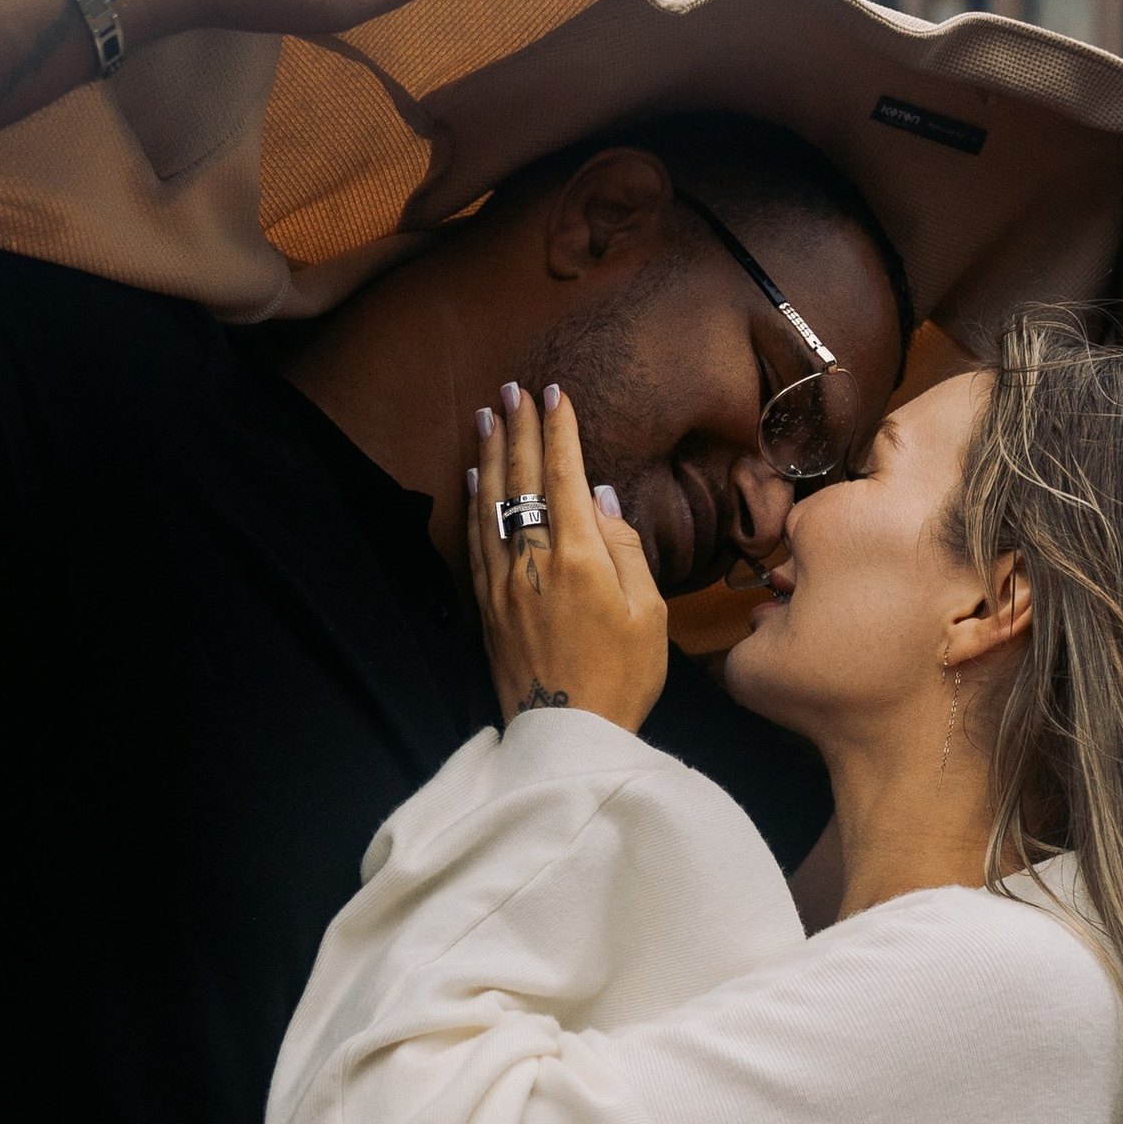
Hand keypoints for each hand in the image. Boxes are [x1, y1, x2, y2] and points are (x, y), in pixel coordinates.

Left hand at [470, 382, 669, 733]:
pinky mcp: (487, 605)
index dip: (560, 432)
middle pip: (521, 480)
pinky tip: (474, 476)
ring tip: (487, 415)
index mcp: (578, 558)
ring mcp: (503, 582)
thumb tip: (601, 499)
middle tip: (513, 389)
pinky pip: (475, 539)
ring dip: (489, 454)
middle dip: (519, 429)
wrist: (566, 734)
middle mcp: (532, 561)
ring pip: (490, 503)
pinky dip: (473, 501)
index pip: (566, 476)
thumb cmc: (621, 677)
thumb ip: (625, 549)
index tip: (556, 394)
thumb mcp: (649, 613)